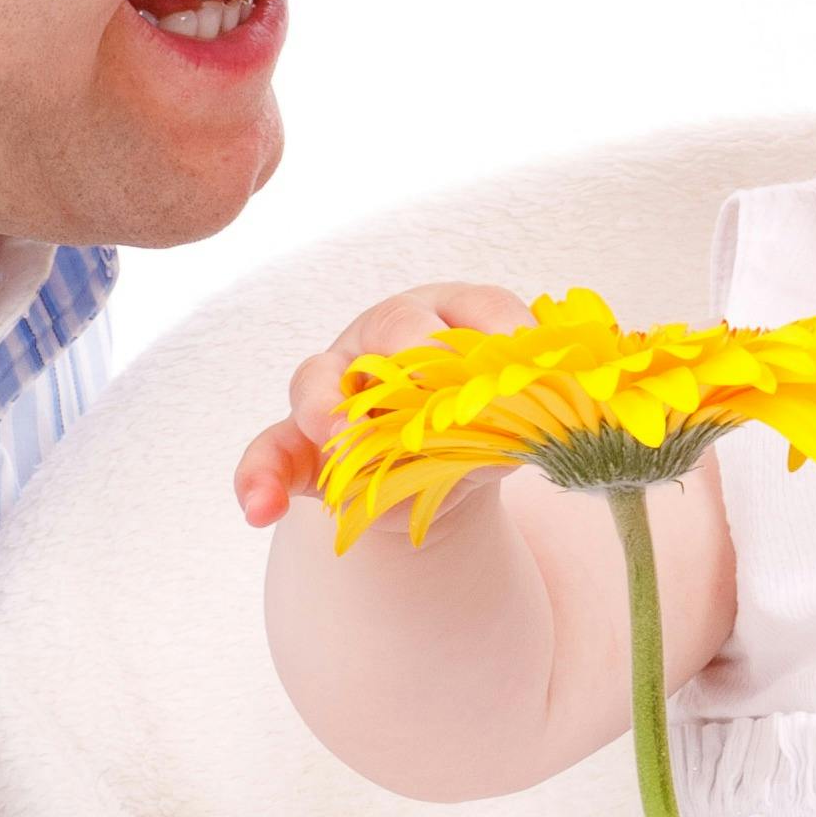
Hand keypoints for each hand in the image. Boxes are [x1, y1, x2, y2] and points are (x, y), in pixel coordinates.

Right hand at [231, 282, 532, 527]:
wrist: (435, 478)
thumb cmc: (474, 427)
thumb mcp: (508, 422)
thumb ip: (525, 415)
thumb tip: (557, 428)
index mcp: (449, 319)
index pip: (476, 307)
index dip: (497, 323)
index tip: (520, 344)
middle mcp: (384, 339)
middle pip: (390, 327)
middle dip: (408, 346)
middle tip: (424, 377)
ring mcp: (334, 384)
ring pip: (316, 379)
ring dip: (327, 408)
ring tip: (342, 440)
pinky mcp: (298, 440)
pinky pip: (267, 454)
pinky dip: (259, 480)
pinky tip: (262, 509)